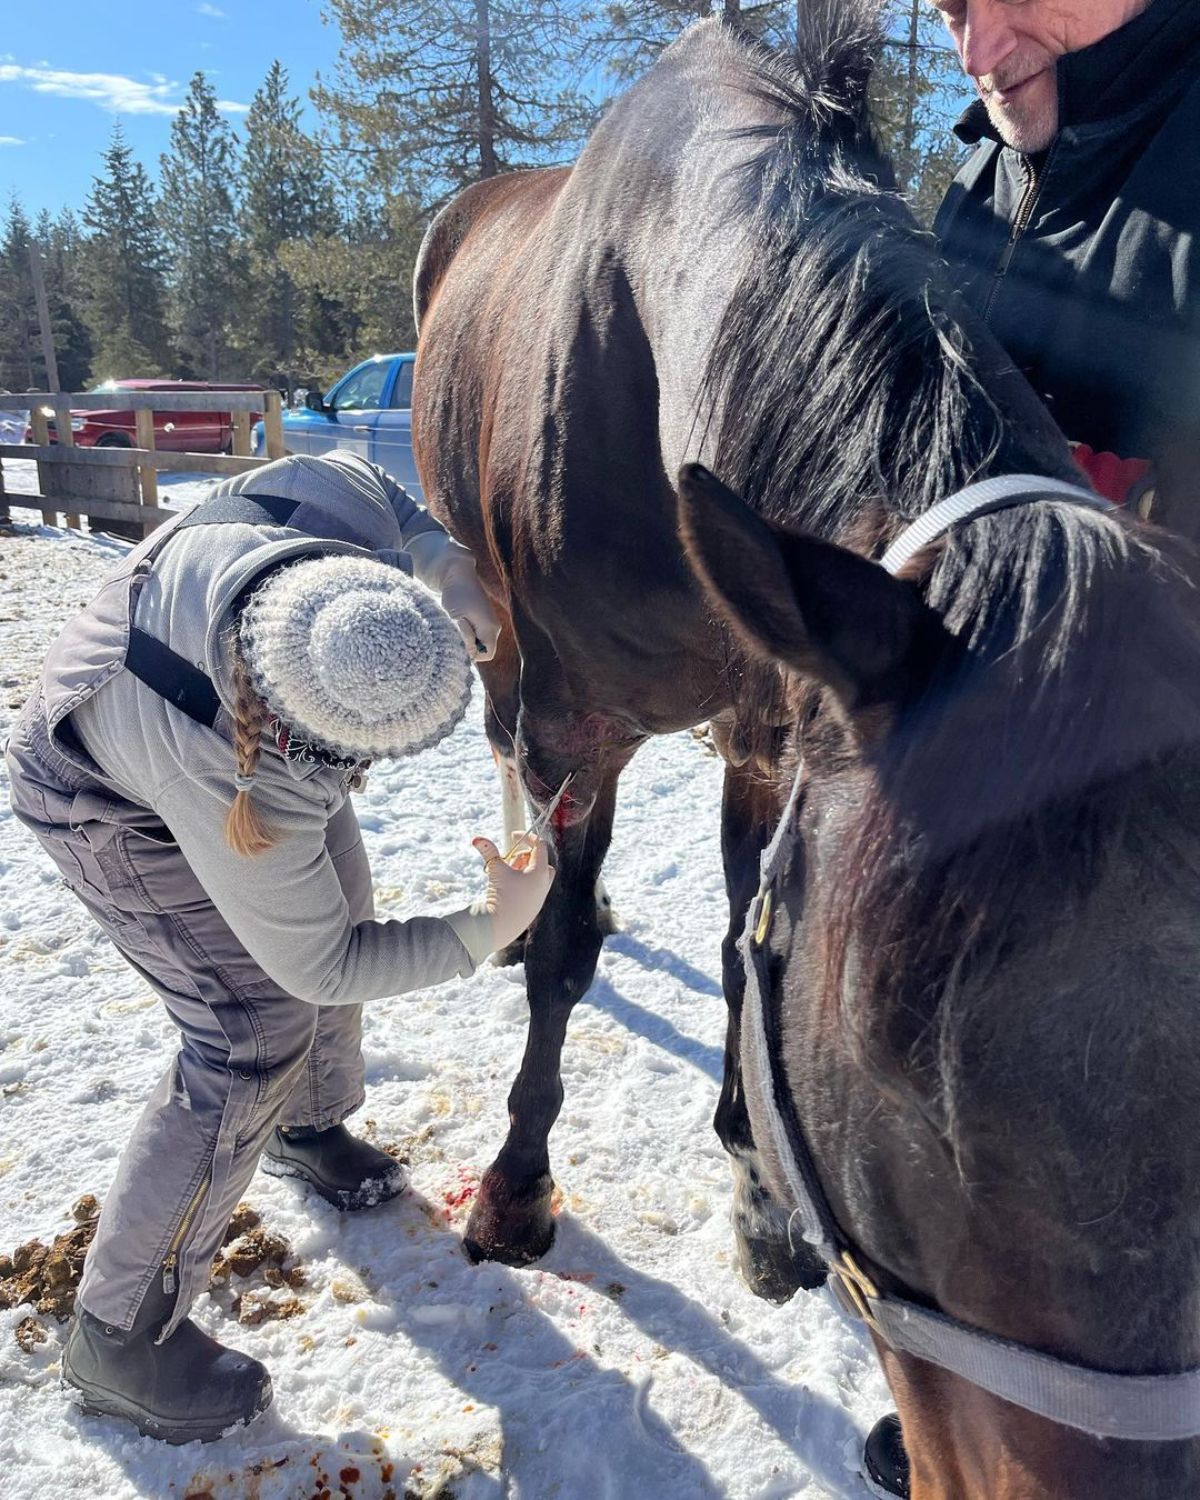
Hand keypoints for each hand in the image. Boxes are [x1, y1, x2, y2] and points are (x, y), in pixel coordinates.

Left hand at [440, 554, 501, 661]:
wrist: (457, 574)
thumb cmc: (456, 595)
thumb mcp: (457, 620)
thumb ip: (465, 640)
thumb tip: (471, 656)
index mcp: (491, 628)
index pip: (486, 655)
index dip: (472, 653)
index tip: (461, 639)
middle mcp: (494, 627)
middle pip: (483, 649)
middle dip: (469, 645)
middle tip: (457, 628)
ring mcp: (489, 622)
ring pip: (479, 641)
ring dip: (466, 637)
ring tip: (457, 621)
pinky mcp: (482, 618)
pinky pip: (476, 633)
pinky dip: (466, 631)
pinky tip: (459, 618)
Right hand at [443, 833, 555, 966]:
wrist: (499, 927)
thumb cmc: (500, 895)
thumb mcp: (495, 870)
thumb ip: (489, 852)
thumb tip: (476, 839)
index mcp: (540, 872)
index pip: (540, 846)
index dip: (526, 837)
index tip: (512, 836)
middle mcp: (544, 884)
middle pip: (541, 861)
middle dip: (526, 856)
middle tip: (511, 858)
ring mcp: (540, 897)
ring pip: (537, 876)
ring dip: (522, 869)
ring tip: (507, 872)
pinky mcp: (533, 907)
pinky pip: (532, 889)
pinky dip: (521, 883)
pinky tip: (507, 887)